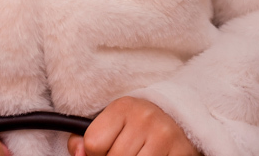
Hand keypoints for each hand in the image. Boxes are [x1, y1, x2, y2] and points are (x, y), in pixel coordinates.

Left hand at [66, 96, 199, 155]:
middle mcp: (145, 118)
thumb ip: (87, 138)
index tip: (105, 150)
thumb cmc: (138, 126)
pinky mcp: (179, 152)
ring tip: (138, 154)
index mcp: (124, 106)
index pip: (93, 142)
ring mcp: (164, 136)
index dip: (96, 153)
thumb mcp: (113, 123)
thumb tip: (77, 153)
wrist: (180, 119)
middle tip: (126, 152)